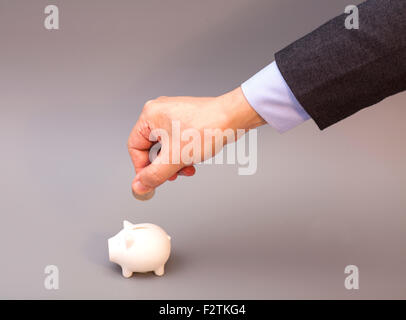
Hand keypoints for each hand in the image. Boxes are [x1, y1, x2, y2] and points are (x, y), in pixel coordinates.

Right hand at [128, 87, 264, 195]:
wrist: (234, 117)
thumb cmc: (207, 128)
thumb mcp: (175, 158)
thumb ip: (154, 175)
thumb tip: (139, 186)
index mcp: (150, 115)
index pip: (134, 147)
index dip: (142, 167)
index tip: (151, 180)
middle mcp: (159, 112)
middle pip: (150, 148)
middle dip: (163, 165)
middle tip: (172, 175)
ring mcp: (173, 115)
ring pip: (165, 147)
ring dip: (174, 162)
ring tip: (187, 167)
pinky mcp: (186, 120)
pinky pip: (176, 141)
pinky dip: (182, 153)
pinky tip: (193, 159)